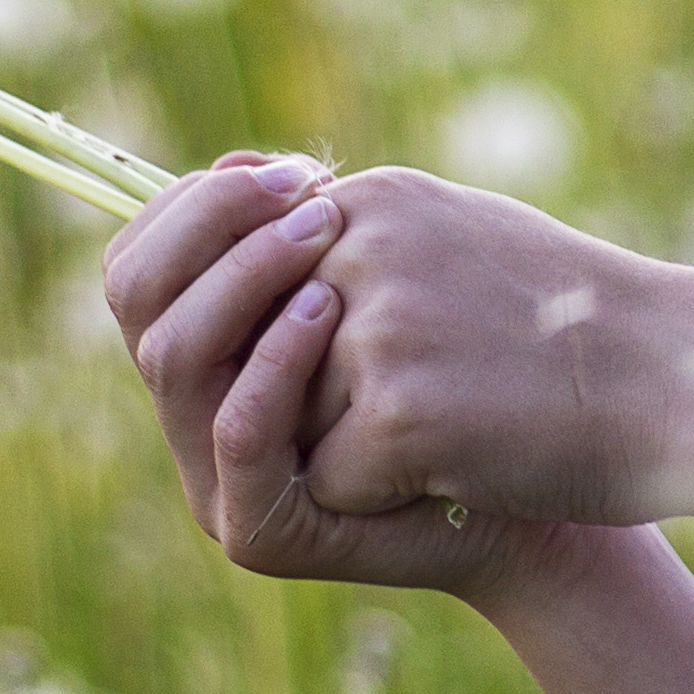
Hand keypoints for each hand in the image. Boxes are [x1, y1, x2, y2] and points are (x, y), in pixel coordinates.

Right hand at [101, 152, 558, 598]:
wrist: (553, 466)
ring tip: (326, 232)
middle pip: (140, 303)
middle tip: (308, 193)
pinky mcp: (260, 532)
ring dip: (244, 278)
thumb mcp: (376, 279)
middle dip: (211, 226)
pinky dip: (274, 360)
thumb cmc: (470, 361)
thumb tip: (243, 161)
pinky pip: (237, 433)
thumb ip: (305, 233)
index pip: (140, 267)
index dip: (192, 205)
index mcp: (206, 358)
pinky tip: (329, 307)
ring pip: (174, 359)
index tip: (287, 170)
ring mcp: (218, 483)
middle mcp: (194, 420)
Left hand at [303, 167, 693, 526]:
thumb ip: (352, 234)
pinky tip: (465, 461)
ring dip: (360, 446)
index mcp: (374, 199)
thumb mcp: (459, 235)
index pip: (270, 294)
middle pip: (272, 361)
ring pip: (291, 426)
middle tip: (446, 387)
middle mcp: (364, 249)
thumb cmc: (572, 320)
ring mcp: (381, 330)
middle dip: (333, 399)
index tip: (418, 352)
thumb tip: (244, 204)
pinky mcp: (398, 414)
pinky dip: (388, 496)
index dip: (322, 348)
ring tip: (462, 415)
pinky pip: (331, 485)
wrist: (676, 384)